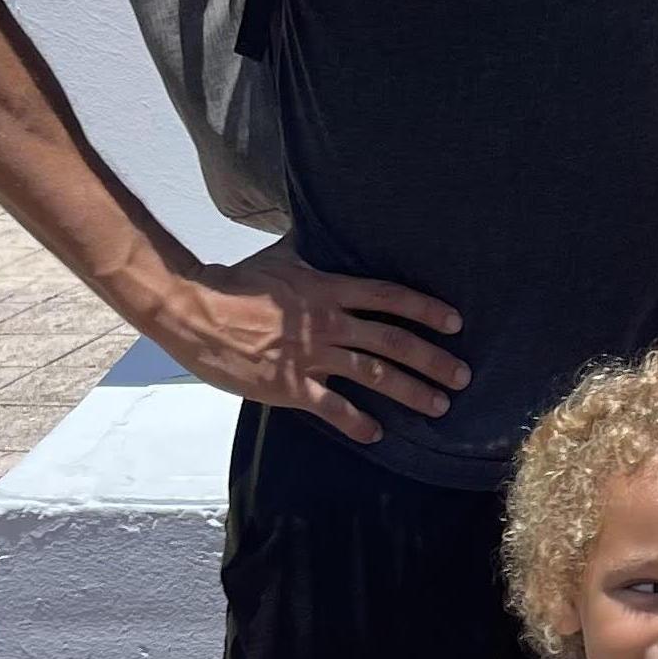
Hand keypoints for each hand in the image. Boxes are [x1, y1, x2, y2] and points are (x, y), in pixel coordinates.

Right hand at [153, 241, 467, 443]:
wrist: (194, 311)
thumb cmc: (236, 283)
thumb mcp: (281, 257)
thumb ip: (311, 249)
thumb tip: (326, 224)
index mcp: (328, 290)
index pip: (389, 297)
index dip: (425, 309)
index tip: (455, 323)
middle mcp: (327, 323)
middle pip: (393, 341)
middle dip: (433, 359)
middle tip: (463, 375)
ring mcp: (310, 356)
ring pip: (374, 375)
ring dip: (411, 391)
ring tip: (439, 406)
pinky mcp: (290, 386)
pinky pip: (333, 407)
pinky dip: (357, 422)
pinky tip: (376, 434)